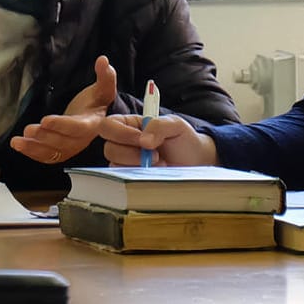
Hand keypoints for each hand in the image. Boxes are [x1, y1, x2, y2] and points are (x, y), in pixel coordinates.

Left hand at [11, 55, 116, 165]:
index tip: (45, 120)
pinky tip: (18, 145)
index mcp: (91, 124)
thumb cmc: (96, 103)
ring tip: (17, 141)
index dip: (61, 125)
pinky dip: (31, 153)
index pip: (76, 127)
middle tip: (28, 129)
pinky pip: (45, 157)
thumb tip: (103, 60)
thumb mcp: (103, 89)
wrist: (95, 120)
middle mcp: (80, 140)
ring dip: (33, 148)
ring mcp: (69, 149)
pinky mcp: (59, 153)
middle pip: (61, 141)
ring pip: (51, 152)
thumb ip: (105, 76)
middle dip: (43, 136)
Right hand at [96, 111, 215, 166]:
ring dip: (138, 165)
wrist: (195, 161)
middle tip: (155, 154)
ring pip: (115, 165)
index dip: (120, 133)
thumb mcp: (175, 125)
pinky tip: (155, 172)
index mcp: (128, 124)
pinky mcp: (130, 177)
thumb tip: (143, 141)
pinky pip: (124, 179)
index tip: (141, 139)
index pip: (108, 126)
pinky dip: (139, 177)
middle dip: (132, 153)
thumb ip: (159, 126)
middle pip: (109, 148)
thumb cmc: (183, 140)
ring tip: (159, 162)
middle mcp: (123, 143)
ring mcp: (125, 162)